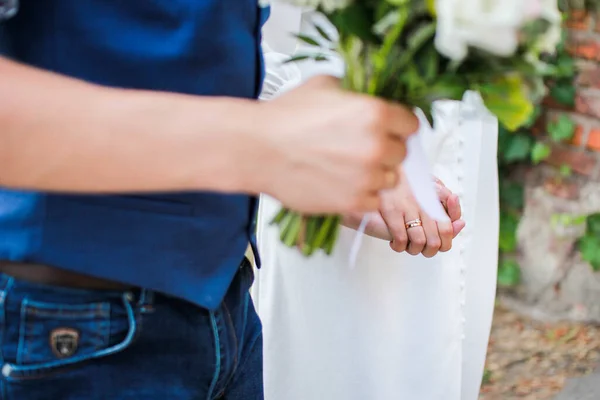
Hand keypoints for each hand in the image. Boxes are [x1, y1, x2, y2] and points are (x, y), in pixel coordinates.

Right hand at [252, 76, 418, 214]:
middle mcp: (377, 146)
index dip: (398, 127)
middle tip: (359, 149)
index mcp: (375, 113)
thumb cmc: (284, 117)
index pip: (412, 125)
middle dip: (385, 151)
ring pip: (389, 180)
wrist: (256, 149)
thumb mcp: (324, 86)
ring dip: (374, 175)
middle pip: (401, 153)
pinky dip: (362, 195)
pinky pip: (373, 202)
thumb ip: (355, 93)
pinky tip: (341, 184)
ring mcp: (366, 177)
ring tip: (347, 168)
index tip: (388, 130)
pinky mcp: (353, 202)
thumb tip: (368, 98)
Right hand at [343, 173, 464, 257]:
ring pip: (420, 242)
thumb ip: (446, 207)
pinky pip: (401, 239)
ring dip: (414, 250)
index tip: (438, 242)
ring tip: (408, 245)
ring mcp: (408, 206)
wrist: (378, 172)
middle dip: (430, 250)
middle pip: (437, 239)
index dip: (446, 241)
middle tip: (423, 248)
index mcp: (435, 196)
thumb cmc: (403, 182)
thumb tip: (460, 224)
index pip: (449, 227)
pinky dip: (398, 246)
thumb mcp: (429, 188)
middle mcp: (425, 202)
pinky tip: (395, 242)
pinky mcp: (392, 210)